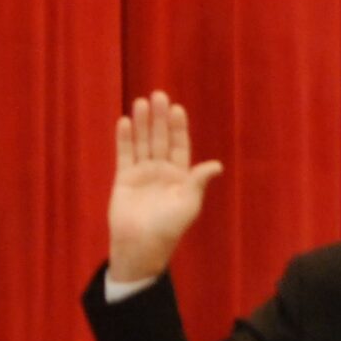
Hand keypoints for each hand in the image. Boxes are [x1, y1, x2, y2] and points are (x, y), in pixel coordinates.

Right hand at [108, 91, 223, 281]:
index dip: (178, 127)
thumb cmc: (169, 228)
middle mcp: (161, 171)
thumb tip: (216, 165)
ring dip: (142, 123)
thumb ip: (197, 182)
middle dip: (159, 118)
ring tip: (141, 102)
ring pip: (142, 142)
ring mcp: (142, 173)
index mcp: (180, 176)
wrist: (141, 245)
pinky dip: (124, 139)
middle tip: (158, 95)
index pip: (179, 146)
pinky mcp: (124, 179)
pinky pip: (124, 154)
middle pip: (160, 138)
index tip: (177, 109)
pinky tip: (125, 122)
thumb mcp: (188, 204)